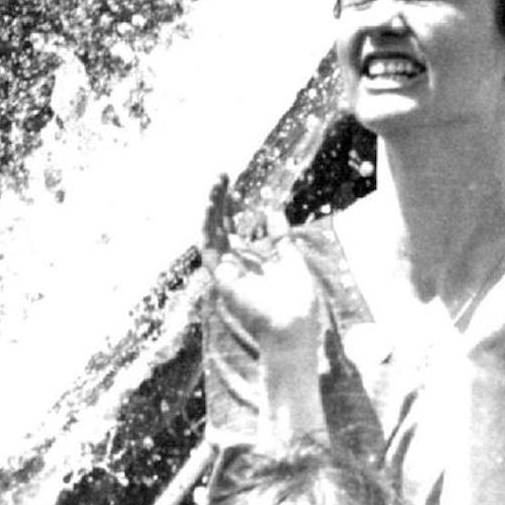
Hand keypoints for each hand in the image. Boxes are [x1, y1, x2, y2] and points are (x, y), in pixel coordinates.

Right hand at [199, 176, 320, 358]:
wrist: (292, 328)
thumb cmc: (297, 304)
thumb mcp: (292, 261)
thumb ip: (281, 239)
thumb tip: (272, 212)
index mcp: (252, 265)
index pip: (235, 232)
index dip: (232, 209)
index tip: (235, 187)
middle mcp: (236, 267)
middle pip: (220, 229)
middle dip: (220, 202)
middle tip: (222, 176)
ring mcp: (227, 272)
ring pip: (211, 234)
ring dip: (211, 208)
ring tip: (217, 183)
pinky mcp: (222, 277)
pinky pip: (208, 247)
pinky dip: (208, 225)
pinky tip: (212, 205)